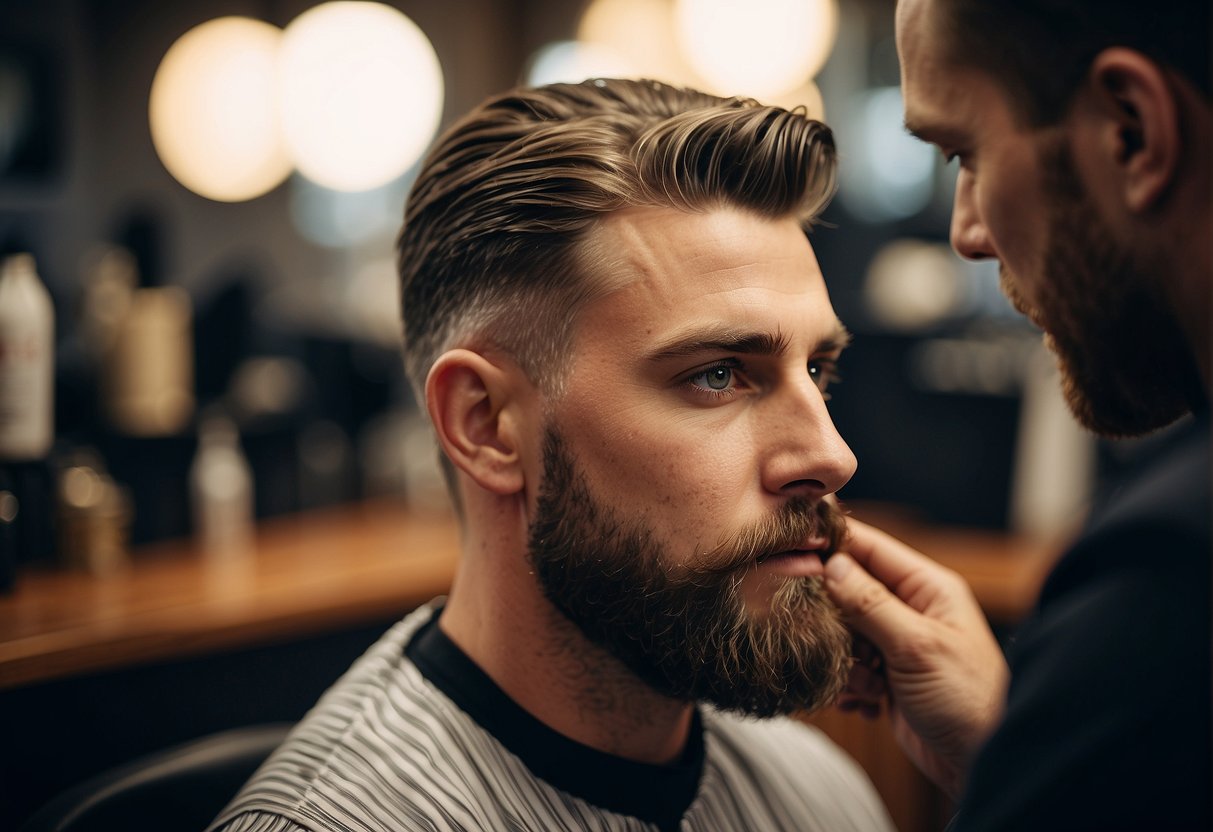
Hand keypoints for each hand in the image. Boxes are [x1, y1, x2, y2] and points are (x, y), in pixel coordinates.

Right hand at [824, 519, 1009, 797]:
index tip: (792, 553)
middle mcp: (911, 609)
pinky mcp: (885, 677)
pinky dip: (849, 686)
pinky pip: (847, 667)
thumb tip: (832, 564)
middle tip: (835, 643)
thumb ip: (871, 603)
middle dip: (835, 622)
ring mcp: (896, 644)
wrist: (981, 764)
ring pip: (842, 633)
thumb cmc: (969, 699)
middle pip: (848, 592)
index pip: (870, 548)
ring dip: (843, 662)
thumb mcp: (917, 646)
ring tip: (867, 685)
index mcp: (927, 588)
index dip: (832, 547)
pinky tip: (866, 704)